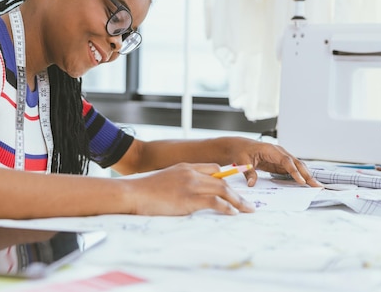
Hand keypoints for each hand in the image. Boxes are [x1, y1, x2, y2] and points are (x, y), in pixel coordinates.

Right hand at [125, 163, 255, 215]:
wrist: (132, 193)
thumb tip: (189, 197)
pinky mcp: (188, 198)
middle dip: (237, 193)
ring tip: (247, 210)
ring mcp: (190, 185)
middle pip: (222, 180)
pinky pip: (214, 201)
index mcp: (185, 167)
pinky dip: (227, 207)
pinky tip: (233, 213)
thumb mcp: (165, 181)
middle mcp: (191, 173)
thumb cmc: (144, 190)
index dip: (226, 179)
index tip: (235, 189)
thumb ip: (179, 184)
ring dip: (238, 201)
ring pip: (223, 189)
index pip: (213, 169)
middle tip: (248, 204)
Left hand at [221, 138, 321, 187]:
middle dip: (307, 174)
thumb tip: (252, 184)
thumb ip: (248, 172)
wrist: (240, 147)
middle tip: (316, 185)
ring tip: (316, 186)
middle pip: (296, 163)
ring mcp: (281, 157)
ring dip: (307, 176)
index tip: (301, 181)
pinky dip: (301, 176)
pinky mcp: (281, 164)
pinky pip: (293, 170)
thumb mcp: (242, 161)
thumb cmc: (242, 151)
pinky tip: (307, 185)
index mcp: (271, 149)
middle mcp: (279, 152)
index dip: (294, 171)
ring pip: (297, 166)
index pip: (286, 161)